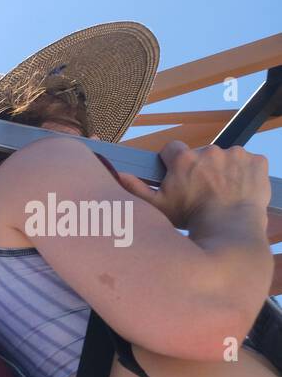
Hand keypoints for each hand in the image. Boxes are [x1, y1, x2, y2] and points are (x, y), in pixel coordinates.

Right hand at [117, 141, 269, 229]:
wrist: (230, 227)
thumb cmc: (192, 218)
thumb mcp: (158, 207)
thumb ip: (137, 189)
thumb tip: (119, 174)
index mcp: (184, 159)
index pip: (172, 149)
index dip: (173, 162)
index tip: (178, 176)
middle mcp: (209, 150)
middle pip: (201, 155)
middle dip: (201, 168)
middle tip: (203, 191)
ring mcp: (236, 154)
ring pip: (226, 158)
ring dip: (224, 171)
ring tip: (224, 193)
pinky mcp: (257, 161)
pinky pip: (250, 162)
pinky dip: (247, 173)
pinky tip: (241, 190)